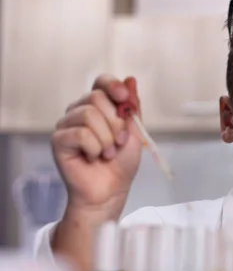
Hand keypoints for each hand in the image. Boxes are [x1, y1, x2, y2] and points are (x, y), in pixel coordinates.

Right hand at [52, 74, 142, 219]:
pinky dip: (95, 148)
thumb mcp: (135, 132)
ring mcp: (67, 125)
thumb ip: (132, 107)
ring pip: (89, 115)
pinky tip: (94, 158)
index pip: (100, 82)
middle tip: (120, 142)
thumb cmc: (121, 164)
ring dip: (107, 139)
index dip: (112, 85)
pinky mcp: (59, 140)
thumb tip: (131, 80)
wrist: (111, 190)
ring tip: (108, 153)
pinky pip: (80, 133)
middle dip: (115, 123)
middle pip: (95, 97)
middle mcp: (79, 111)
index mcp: (98, 107)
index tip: (124, 97)